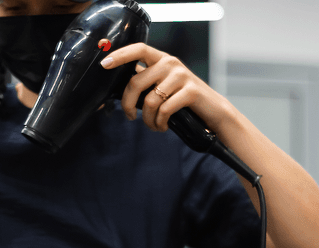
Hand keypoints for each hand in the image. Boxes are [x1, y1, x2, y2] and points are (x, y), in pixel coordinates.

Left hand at [100, 44, 231, 132]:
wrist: (213, 110)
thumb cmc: (183, 101)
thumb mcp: (164, 86)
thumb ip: (147, 83)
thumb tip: (121, 91)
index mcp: (162, 59)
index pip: (139, 49)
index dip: (120, 55)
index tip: (104, 64)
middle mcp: (171, 63)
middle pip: (136, 81)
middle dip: (128, 104)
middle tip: (130, 116)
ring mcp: (182, 76)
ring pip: (150, 100)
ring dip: (148, 119)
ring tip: (153, 125)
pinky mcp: (191, 91)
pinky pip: (164, 110)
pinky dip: (160, 123)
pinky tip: (162, 126)